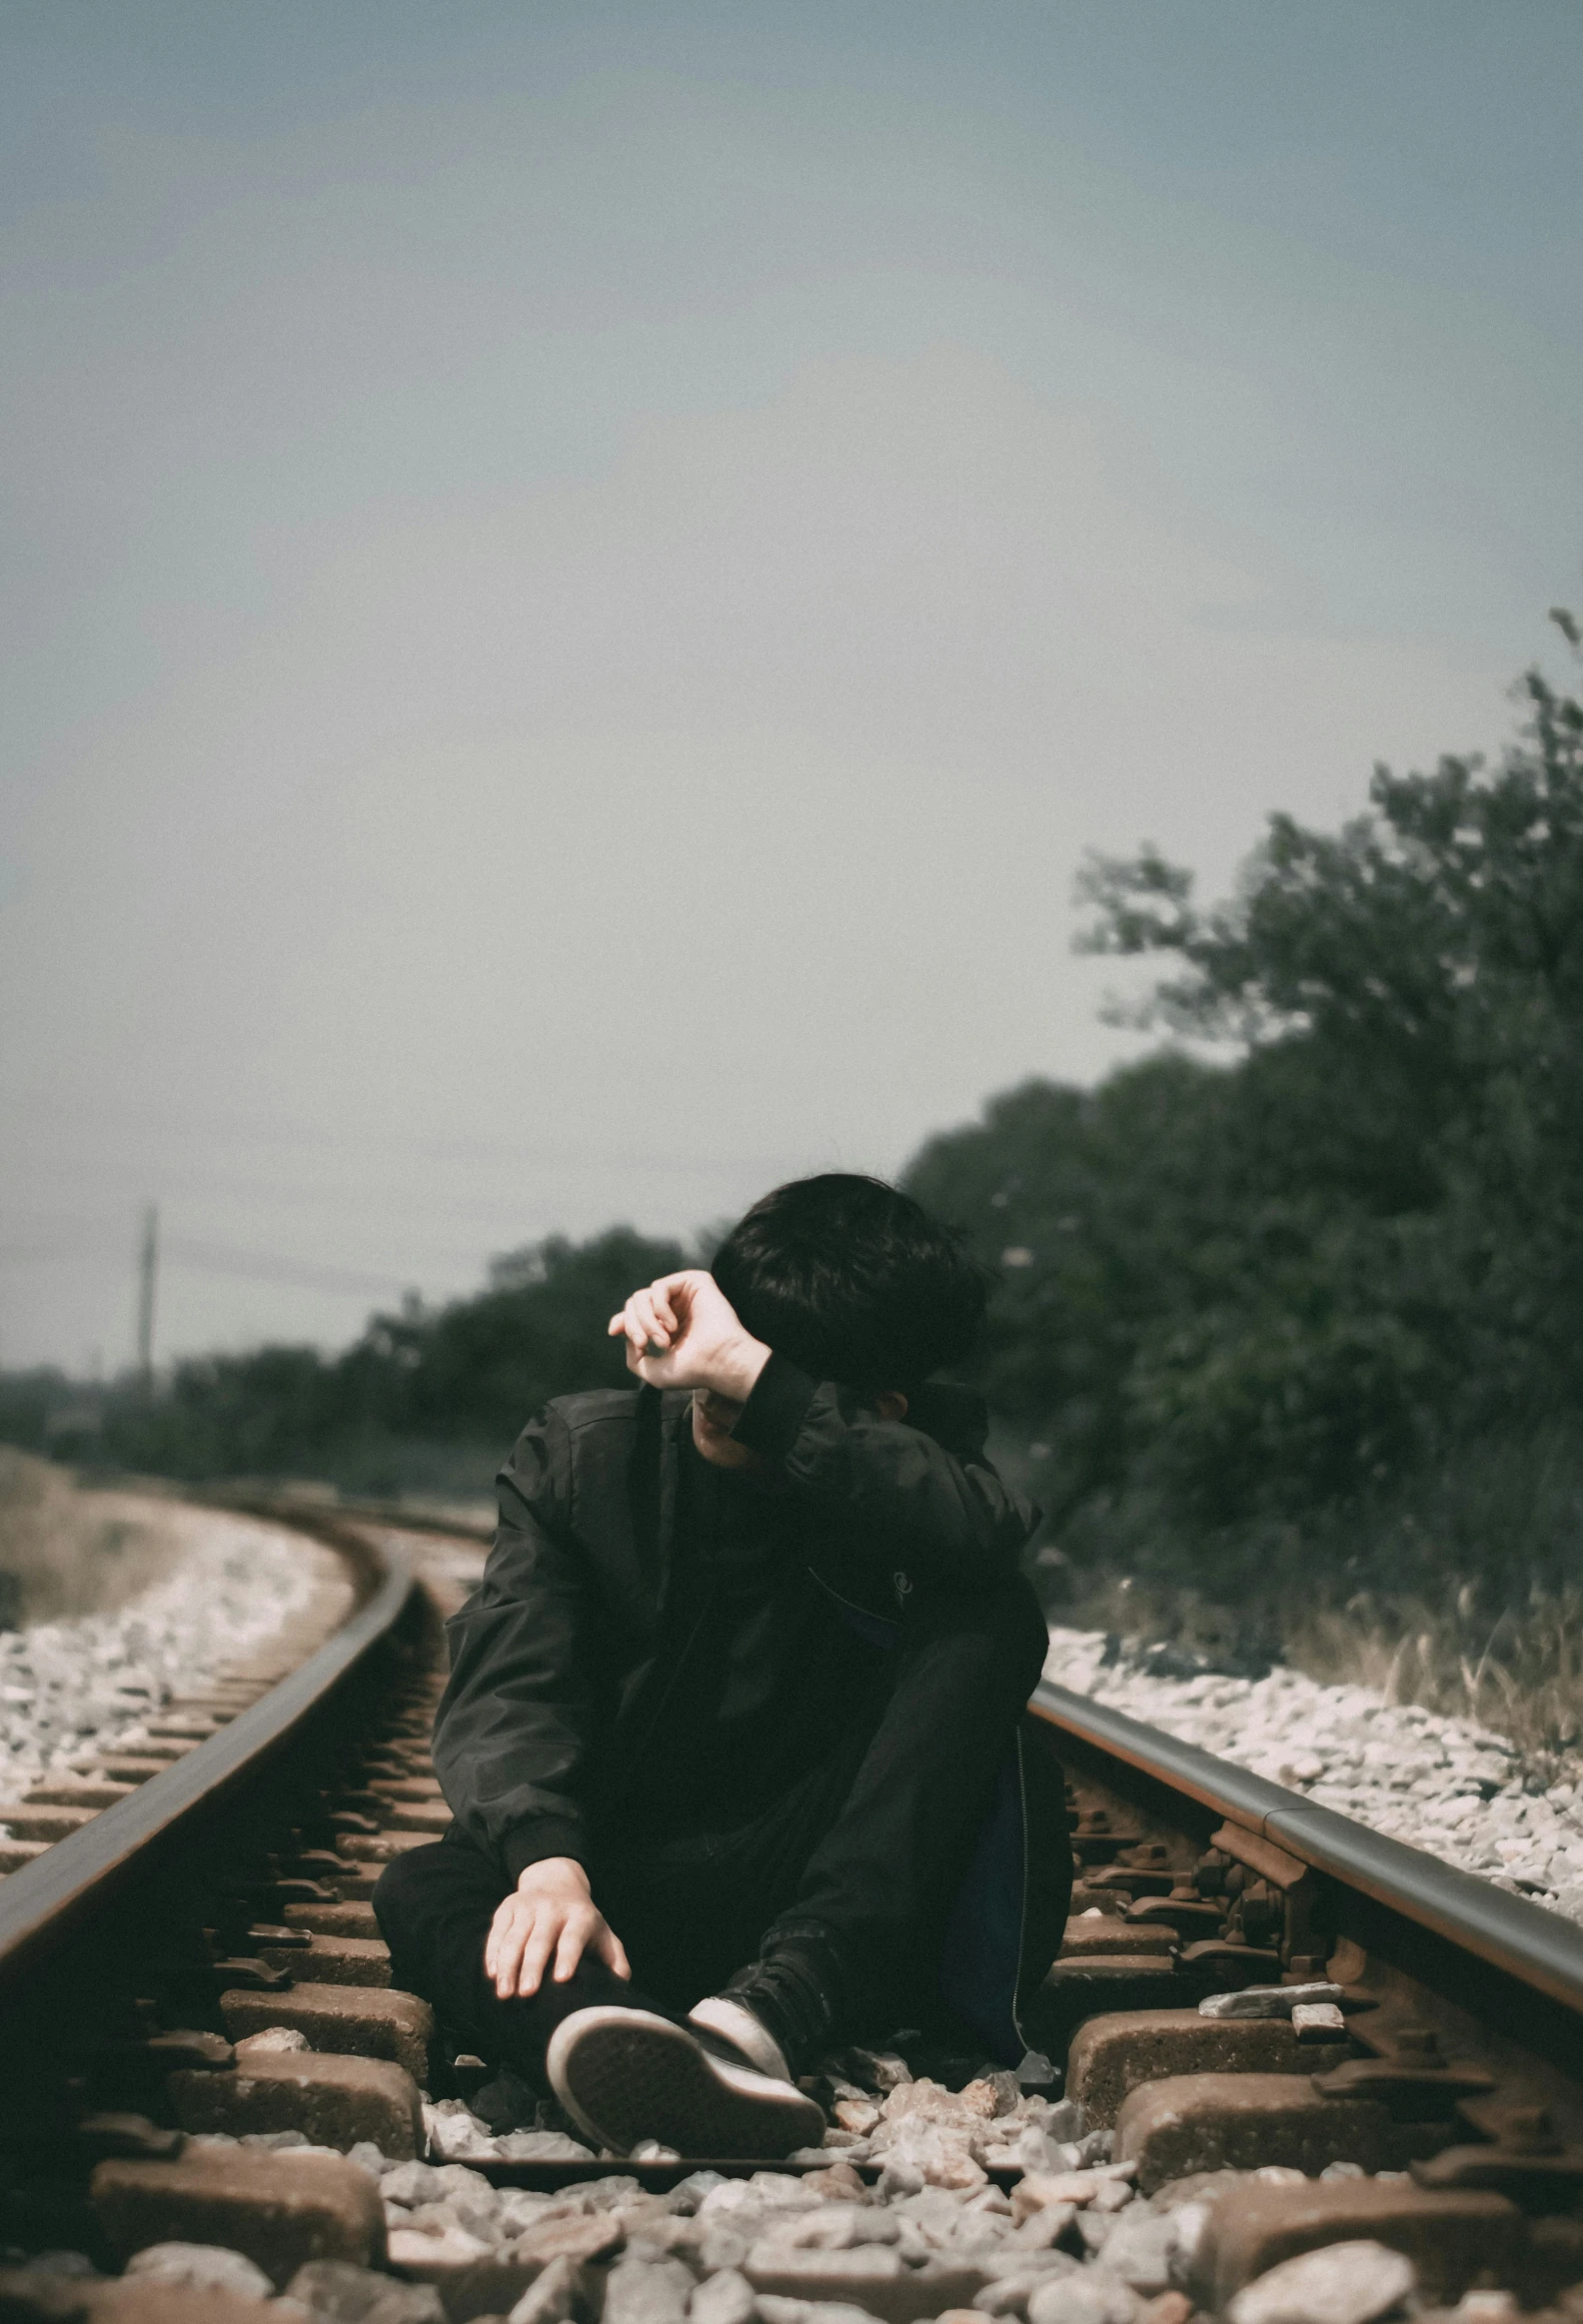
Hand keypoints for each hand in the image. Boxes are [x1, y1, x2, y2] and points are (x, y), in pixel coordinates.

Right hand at [483, 1857, 630, 1998]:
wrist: (557, 1882)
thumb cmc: (584, 1923)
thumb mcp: (603, 1935)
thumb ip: (615, 1960)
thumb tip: (622, 1986)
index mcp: (580, 1916)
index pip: (573, 1937)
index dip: (568, 1956)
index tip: (562, 1978)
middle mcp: (553, 1908)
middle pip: (540, 1940)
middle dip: (532, 1966)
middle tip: (527, 1994)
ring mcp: (528, 1906)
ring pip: (515, 1937)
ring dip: (508, 1966)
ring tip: (505, 1993)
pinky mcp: (508, 1907)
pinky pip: (497, 1932)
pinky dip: (493, 1953)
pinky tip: (493, 1974)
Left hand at [607, 1269, 769, 1402]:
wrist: (719, 1362)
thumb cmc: (693, 1370)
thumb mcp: (654, 1372)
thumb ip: (633, 1358)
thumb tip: (625, 1336)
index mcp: (667, 1327)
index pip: (636, 1315)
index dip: (622, 1320)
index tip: (614, 1331)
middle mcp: (674, 1309)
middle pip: (635, 1304)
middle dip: (634, 1325)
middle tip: (644, 1343)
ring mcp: (684, 1295)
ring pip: (643, 1296)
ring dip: (646, 1320)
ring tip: (663, 1340)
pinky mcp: (694, 1282)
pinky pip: (659, 1286)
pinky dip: (658, 1307)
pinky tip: (672, 1325)